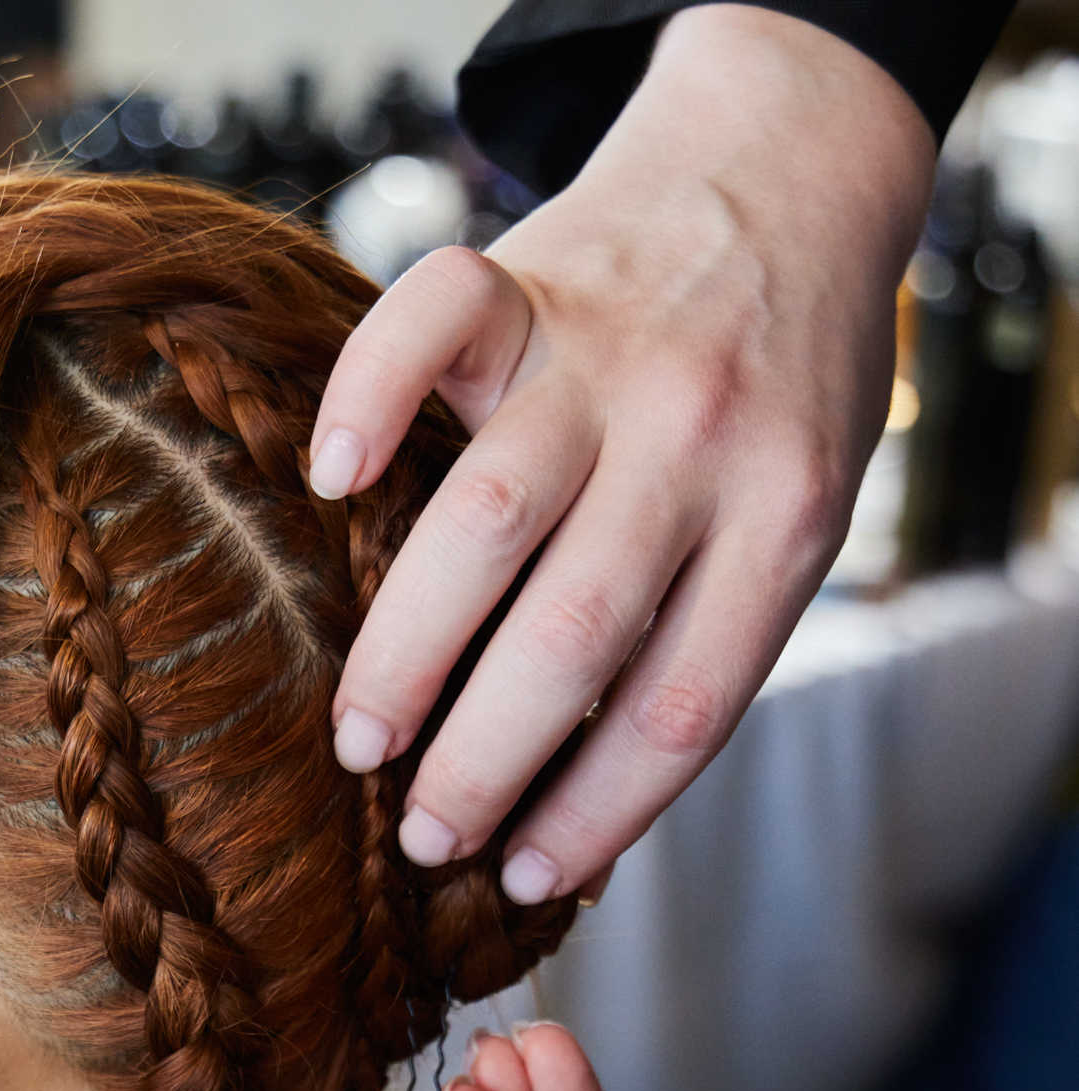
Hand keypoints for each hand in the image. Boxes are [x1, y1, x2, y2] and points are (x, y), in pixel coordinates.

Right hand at [310, 5, 935, 900]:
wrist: (786, 179)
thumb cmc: (774, 392)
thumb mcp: (793, 516)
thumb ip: (705, 626)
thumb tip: (576, 805)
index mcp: (782, 525)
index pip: (680, 708)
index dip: (593, 814)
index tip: (519, 879)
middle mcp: (698, 443)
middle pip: (574, 636)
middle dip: (484, 759)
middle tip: (423, 831)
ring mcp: (606, 358)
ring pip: (489, 520)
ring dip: (410, 647)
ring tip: (361, 739)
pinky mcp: (529, 279)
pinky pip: (430, 323)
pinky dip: (368, 398)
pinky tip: (329, 481)